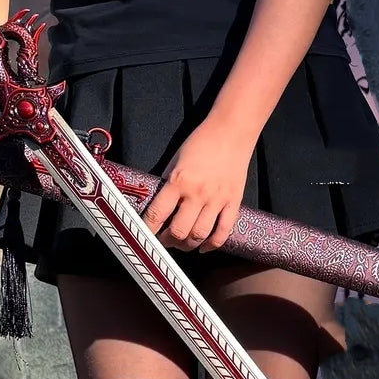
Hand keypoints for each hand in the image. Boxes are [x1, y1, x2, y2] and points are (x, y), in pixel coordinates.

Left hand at [142, 118, 256, 251]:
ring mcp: (217, 200)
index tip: (145, 236)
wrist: (231, 131)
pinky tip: (203, 247)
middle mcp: (197, 194)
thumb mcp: (175, 160)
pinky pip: (223, 231)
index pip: (157, 214)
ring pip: (200, 235)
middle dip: (168, 241)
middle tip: (164, 240)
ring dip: (187, 245)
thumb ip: (167, 184)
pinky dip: (212, 244)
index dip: (148, 230)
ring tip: (181, 243)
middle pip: (179, 231)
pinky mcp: (233, 202)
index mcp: (178, 181)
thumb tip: (158, 206)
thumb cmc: (201, 142)